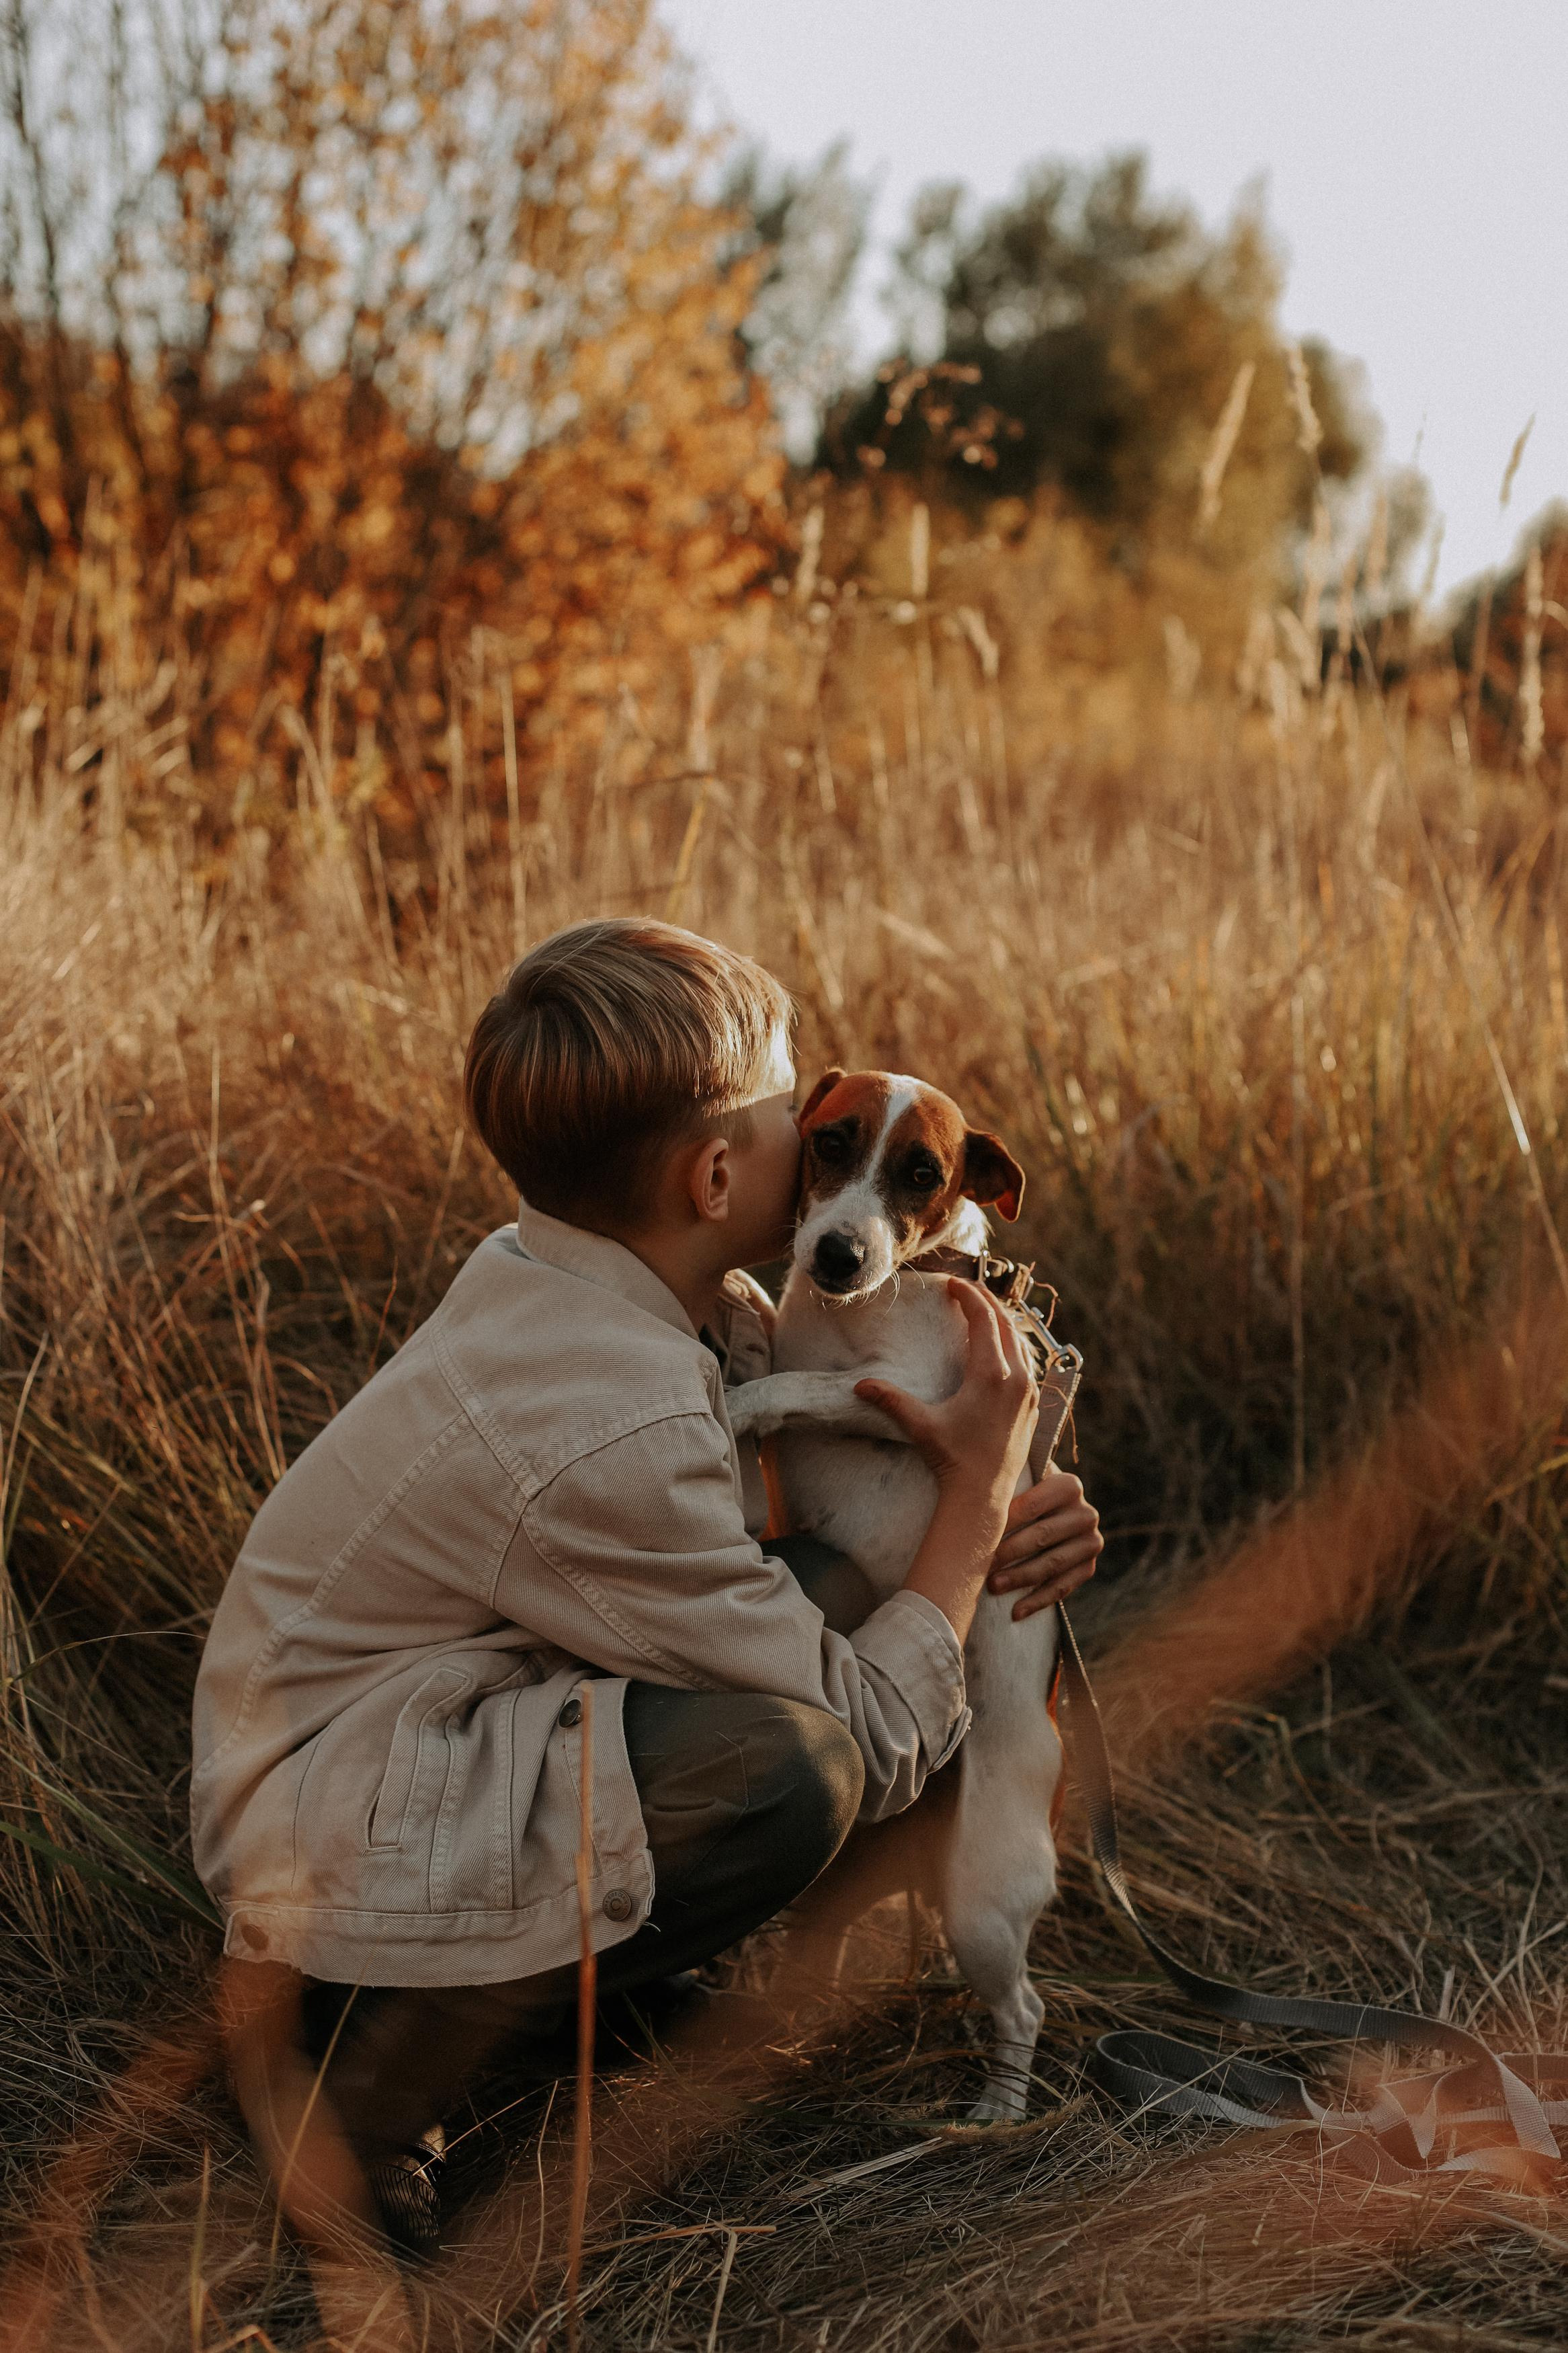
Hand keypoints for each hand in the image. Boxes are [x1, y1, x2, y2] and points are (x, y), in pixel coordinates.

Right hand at [854, 1280, 1037, 1524]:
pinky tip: (1001, 1348)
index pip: (984, 1320)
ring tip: (983, 1312)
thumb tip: (860, 1385)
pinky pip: (1027, 1363)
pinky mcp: (1034, 1406)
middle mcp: (1016, 1379)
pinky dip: (1013, 1345)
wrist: (983, 1495)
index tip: (953, 1284)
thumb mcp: (920, 1425)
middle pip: (1006, 1324)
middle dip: (986, 1302)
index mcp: (991, 1375)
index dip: (968, 1296)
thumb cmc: (953, 1459)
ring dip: (1002, 1322)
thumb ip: (891, 1400)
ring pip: (1021, 1342)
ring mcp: (1030, 1392)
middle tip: (966, 1289)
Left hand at [988, 1470, 1102, 1620]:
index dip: (1002, 1521)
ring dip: (1020, 1578)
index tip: (975, 1535)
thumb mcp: (1020, 1482)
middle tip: (980, 1565)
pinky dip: (1037, 1602)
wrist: (1052, 1513)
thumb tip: (967, 1492)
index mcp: (1069, 1486)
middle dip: (1008, 1552)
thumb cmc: (1023, 1496)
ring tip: (993, 1587)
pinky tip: (1015, 1612)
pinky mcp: (1088, 1568)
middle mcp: (1086, 1514)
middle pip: (1042, 1536)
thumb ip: (1003, 1481)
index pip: (1032, 1506)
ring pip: (1052, 1564)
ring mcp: (1091, 1543)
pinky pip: (1062, 1588)